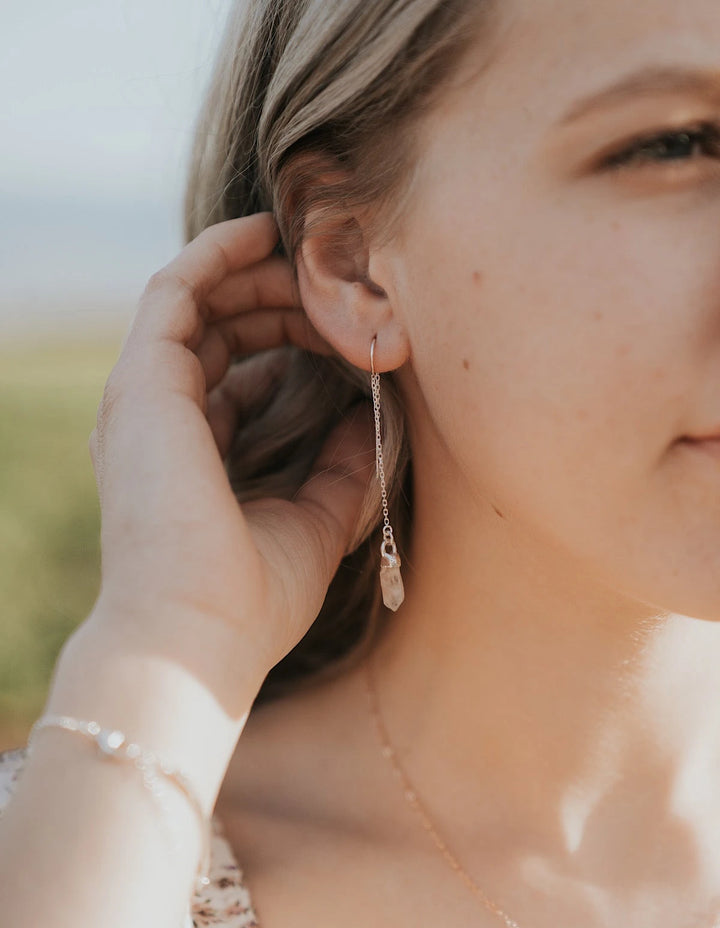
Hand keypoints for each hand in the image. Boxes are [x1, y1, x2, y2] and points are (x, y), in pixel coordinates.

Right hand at [87, 212, 374, 693]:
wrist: (198, 635)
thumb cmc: (251, 600)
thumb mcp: (316, 524)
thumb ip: (343, 469)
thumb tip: (373, 413)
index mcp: (193, 458)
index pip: (239, 375)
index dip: (294, 342)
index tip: (350, 328)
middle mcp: (161, 422)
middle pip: (222, 331)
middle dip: (282, 299)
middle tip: (341, 283)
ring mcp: (146, 398)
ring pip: (200, 303)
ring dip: (258, 272)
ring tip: (317, 255)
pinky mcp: (143, 380)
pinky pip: (178, 290)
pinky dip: (219, 255)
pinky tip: (267, 234)